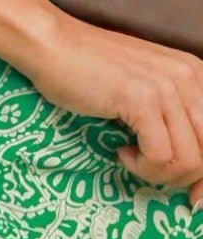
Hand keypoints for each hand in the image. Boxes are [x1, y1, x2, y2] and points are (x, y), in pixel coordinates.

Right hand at [15, 8, 202, 206]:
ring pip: (189, 159)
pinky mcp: (140, 99)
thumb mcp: (144, 86)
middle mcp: (189, 77)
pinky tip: (120, 151)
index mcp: (195, 74)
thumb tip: (193, 176)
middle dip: (184, 177)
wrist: (50, 44)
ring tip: (131, 159)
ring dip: (158, 173)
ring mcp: (166, 87)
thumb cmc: (88, 68)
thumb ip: (171, 115)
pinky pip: (159, 156)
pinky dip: (140, 165)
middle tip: (152, 175)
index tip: (192, 195)